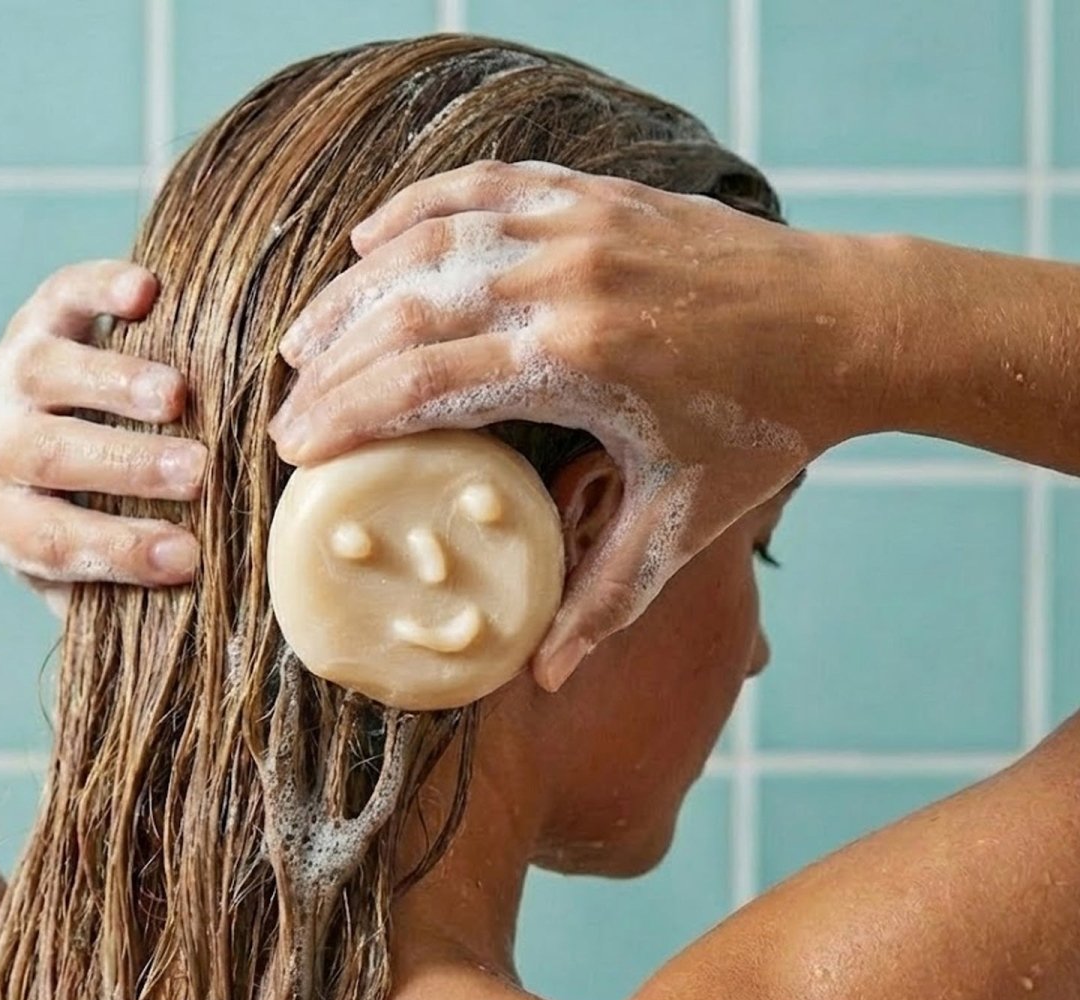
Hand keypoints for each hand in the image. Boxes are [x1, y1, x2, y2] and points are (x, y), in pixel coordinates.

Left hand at [0, 261, 204, 604]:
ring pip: (52, 374)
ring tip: (177, 395)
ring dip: (114, 382)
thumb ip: (102, 599)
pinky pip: (63, 295)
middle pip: (48, 455)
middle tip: (195, 472)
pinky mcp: (40, 317)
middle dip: (123, 464)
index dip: (118, 551)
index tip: (187, 558)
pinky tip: (147, 290)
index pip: (55, 538)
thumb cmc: (47, 509)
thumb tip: (183, 635)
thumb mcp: (54, 564)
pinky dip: (100, 285)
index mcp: (7, 514)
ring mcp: (18, 374)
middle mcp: (3, 442)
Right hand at [270, 161, 879, 688]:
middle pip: (403, 312)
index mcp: (575, 361)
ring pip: (429, 241)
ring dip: (354, 290)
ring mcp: (580, 223)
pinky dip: (418, 208)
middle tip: (285, 411)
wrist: (846, 323)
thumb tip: (544, 681)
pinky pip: (482, 186)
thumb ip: (603, 602)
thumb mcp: (680, 526)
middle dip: (329, 364)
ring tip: (306, 338)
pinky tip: (376, 240)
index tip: (291, 451)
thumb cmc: (763, 428)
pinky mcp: (596, 195)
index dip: (343, 417)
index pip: (419, 385)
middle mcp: (565, 277)